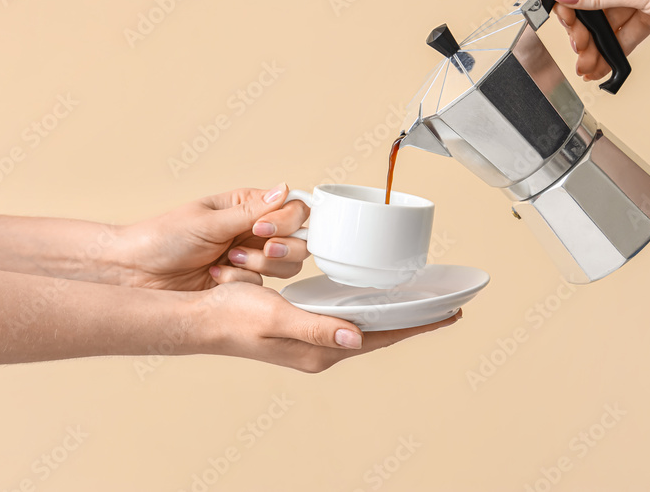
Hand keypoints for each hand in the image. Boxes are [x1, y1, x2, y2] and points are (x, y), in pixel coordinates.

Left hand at [118, 183, 310, 290]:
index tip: (262, 229)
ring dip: (259, 266)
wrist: (137, 273)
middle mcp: (254, 233)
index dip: (287, 221)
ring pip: (287, 266)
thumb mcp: (208, 222)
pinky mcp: (242, 284)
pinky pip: (261, 287)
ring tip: (228, 262)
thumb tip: (283, 190)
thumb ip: (250, 212)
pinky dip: (238, 283)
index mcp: (248, 208)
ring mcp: (250, 259)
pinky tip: (215, 277)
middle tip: (257, 248)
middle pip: (299, 240)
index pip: (293, 209)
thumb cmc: (163, 239)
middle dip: (281, 248)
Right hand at [193, 280, 461, 371]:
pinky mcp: (302, 329)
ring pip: (364, 328)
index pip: (381, 337)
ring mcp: (313, 341)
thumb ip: (317, 327)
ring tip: (417, 304)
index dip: (417, 326)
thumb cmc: (233, 318)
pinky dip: (366, 311)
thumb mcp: (277, 318)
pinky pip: (346, 321)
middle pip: (379, 335)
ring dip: (391, 317)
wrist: (200, 319)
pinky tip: (371, 300)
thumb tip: (358, 336)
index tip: (449, 314)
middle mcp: (321, 349)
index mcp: (320, 349)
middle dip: (412, 322)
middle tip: (444, 307)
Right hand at [551, 0, 649, 81]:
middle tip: (579, 47)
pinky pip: (623, 32)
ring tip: (588, 65)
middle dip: (580, 28)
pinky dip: (613, 49)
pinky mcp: (649, 11)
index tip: (556, 19)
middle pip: (587, 1)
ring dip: (595, 44)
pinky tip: (603, 65)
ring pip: (604, 21)